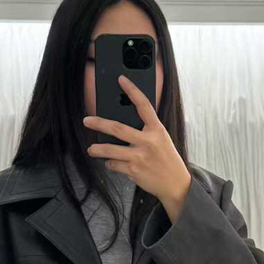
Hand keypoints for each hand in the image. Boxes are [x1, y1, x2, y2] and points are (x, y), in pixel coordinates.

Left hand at [83, 74, 190, 212]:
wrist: (176, 184)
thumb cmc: (167, 160)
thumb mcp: (162, 140)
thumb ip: (146, 131)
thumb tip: (122, 127)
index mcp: (157, 130)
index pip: (144, 105)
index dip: (132, 90)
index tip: (121, 79)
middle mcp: (148, 141)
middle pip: (118, 129)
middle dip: (99, 123)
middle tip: (87, 120)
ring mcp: (139, 156)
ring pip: (111, 150)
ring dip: (97, 150)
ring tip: (91, 149)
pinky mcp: (133, 170)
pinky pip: (114, 165)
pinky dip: (111, 164)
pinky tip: (114, 164)